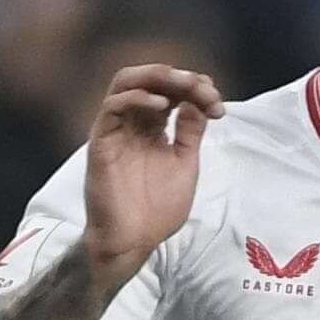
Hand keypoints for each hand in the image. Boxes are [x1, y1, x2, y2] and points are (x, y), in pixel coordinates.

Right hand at [83, 63, 229, 264]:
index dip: (195, 89)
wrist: (132, 243)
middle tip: (204, 88)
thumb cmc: (156, 210)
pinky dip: (137, 99)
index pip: (170, 91)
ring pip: (125, 82)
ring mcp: (115, 131)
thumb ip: (190, 133)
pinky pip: (112, 107)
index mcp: (151, 128)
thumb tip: (201, 101)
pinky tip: (162, 107)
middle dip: (179, 77)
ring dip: (157, 77)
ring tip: (184, 86)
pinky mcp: (101, 143)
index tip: (219, 106)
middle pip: (149, 80)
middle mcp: (132, 124)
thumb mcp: (184, 164)